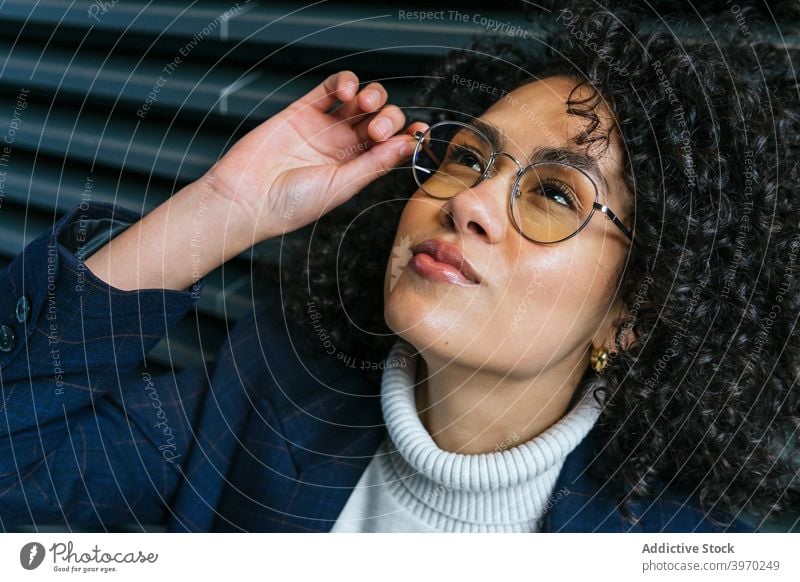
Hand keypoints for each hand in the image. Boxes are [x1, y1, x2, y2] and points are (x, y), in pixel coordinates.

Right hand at [205, 70, 428, 244]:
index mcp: (358, 169)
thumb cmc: (291, 204)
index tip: (420, 131)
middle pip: (381, 119)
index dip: (408, 135)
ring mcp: (325, 127)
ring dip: (372, 96)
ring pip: (361, 99)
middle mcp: (344, 147)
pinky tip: (347, 91)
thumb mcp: (342, 186)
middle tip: (377, 131)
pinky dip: (345, 81)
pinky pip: (330, 88)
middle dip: (388, 118)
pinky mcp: (303, 110)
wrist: (247, 198)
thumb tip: (409, 145)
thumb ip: (375, 163)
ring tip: (364, 106)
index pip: (392, 145)